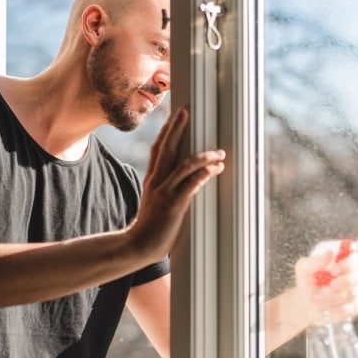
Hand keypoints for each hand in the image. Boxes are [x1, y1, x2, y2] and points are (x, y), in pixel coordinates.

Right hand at [128, 106, 224, 258]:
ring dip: (203, 157)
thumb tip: (186, 180)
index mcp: (152, 179)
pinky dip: (203, 175)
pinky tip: (215, 170)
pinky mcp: (173, 206)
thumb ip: (167, 188)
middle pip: (166, 148)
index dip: (167, 131)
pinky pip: (189, 186)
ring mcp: (164, 193)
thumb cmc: (151, 226)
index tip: (175, 115)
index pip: (158, 149)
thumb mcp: (156, 201)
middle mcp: (157, 182)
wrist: (138, 245)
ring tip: (218, 153)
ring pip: (183, 166)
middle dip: (177, 129)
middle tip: (186, 112)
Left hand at [294, 250, 357, 324]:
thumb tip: (330, 253)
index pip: (357, 257)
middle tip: (330, 285)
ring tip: (318, 299)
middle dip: (346, 281)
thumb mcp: (304, 269)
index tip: (334, 270)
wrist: (305, 304)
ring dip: (335, 297)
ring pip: (355, 293)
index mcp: (345, 259)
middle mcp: (356, 273)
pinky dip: (340, 310)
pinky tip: (329, 310)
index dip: (349, 263)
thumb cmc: (307, 281)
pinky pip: (355, 308)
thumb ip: (314, 261)